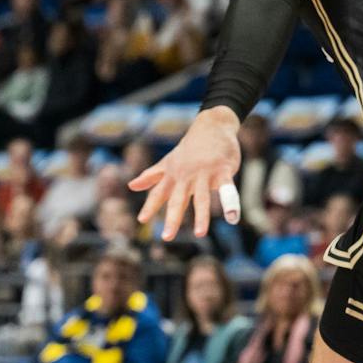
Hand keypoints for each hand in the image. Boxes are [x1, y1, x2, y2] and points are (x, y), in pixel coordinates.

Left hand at [128, 110, 243, 239]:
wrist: (212, 125)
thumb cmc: (190, 147)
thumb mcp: (169, 161)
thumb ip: (152, 176)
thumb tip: (131, 186)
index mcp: (173, 175)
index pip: (159, 193)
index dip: (150, 206)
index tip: (141, 220)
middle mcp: (186, 176)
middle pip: (178, 200)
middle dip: (173, 218)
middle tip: (167, 237)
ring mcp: (205, 174)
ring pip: (202, 197)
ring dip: (201, 216)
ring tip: (199, 234)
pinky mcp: (223, 171)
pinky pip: (227, 190)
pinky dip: (230, 203)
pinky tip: (232, 218)